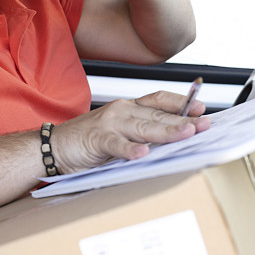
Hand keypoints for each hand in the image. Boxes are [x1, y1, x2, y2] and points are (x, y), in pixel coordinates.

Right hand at [50, 91, 208, 173]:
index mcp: (128, 108)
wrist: (50, 146)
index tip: (201, 109)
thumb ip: (141, 135)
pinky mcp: (96, 139)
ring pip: (143, 127)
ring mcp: (109, 123)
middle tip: (204, 125)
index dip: (181, 103)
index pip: (159, 100)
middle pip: (157, 115)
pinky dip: (130, 149)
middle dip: (183, 120)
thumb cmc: (86, 142)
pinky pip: (116, 144)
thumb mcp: (119, 134)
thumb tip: (172, 141)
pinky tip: (143, 153)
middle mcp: (121, 111)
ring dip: (166, 131)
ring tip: (186, 134)